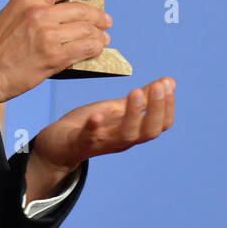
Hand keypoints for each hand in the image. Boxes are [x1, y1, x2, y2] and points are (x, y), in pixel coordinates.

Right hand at [0, 0, 111, 102]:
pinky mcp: (54, 57)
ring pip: (87, 29)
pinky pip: (85, 48)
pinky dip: (95, 48)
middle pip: (82, 9)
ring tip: (102, 38)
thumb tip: (65, 8)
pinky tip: (96, 49)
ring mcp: (48, 36)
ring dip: (99, 34)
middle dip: (98, 15)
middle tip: (105, 20)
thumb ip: (35, 8)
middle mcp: (39, 14)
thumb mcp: (11, 15)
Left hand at [27, 78, 175, 193]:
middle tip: (158, 87)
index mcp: (133, 131)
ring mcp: (102, 142)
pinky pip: (89, 138)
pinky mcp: (80, 142)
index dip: (167, 106)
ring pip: (125, 135)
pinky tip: (98, 114)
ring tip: (136, 92)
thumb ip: (141, 99)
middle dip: (157, 109)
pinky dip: (95, 127)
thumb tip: (168, 82)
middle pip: (148, 132)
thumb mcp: (118, 109)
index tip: (167, 84)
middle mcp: (122, 140)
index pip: (160, 125)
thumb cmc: (91, 125)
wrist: (58, 145)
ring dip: (133, 114)